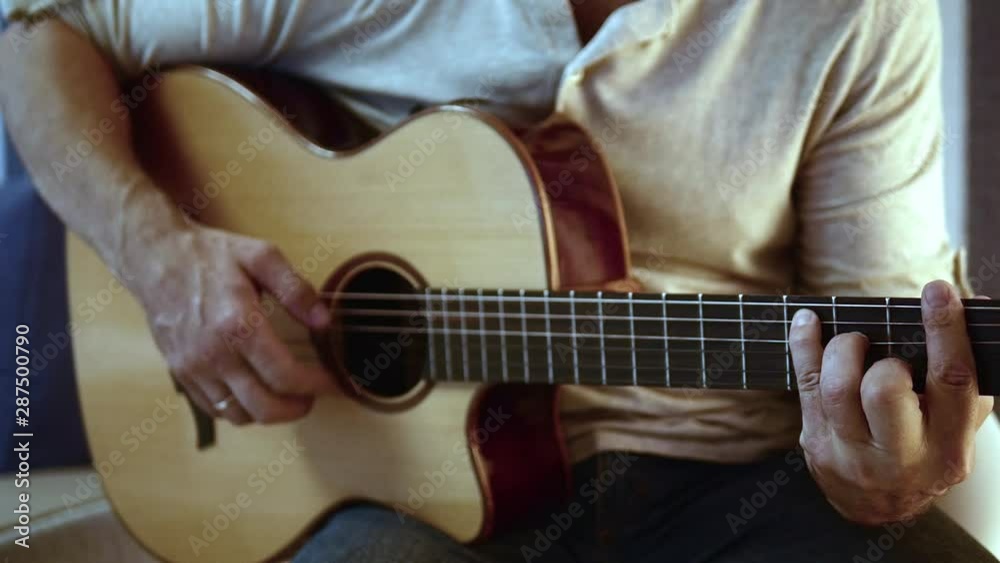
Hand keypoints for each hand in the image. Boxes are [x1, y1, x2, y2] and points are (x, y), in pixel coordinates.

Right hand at [127, 224, 335, 424]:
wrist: (154, 257)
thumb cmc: (210, 255)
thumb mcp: (261, 256)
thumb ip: (296, 289)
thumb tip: (324, 321)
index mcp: (238, 324)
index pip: (285, 375)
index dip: (317, 385)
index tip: (335, 382)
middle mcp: (213, 353)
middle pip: (263, 407)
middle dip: (297, 408)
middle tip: (314, 395)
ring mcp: (193, 368)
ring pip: (238, 414)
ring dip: (269, 413)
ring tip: (288, 394)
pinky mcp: (181, 373)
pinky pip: (214, 409)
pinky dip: (241, 410)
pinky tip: (256, 391)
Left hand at [789, 280, 994, 524]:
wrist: (878, 508)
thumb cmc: (925, 449)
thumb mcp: (955, 428)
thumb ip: (961, 384)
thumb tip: (961, 314)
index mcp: (948, 448)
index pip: (952, 382)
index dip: (945, 332)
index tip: (937, 291)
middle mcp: (900, 457)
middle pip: (884, 390)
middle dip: (886, 359)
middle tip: (888, 356)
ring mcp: (851, 454)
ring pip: (837, 386)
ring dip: (844, 348)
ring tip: (854, 341)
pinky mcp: (816, 444)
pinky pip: (805, 384)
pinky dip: (804, 344)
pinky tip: (807, 321)